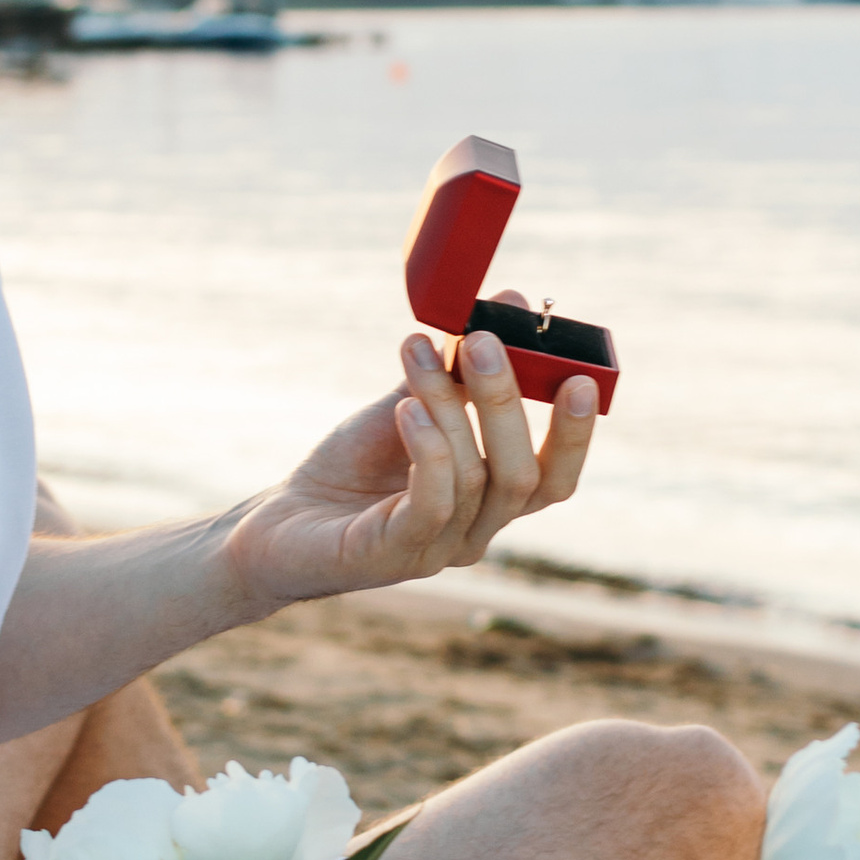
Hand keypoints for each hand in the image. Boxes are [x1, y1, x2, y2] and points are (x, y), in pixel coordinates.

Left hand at [221, 329, 597, 614]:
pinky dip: (428, 450)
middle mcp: (475, 534)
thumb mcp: (408, 407)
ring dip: (449, 406)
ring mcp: (437, 551)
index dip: (574, 433)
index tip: (579, 373)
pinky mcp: (392, 557)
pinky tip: (404, 409)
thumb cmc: (351, 468)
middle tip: (483, 339)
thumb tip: (503, 303)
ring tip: (418, 354)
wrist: (280, 521)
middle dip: (506, 401)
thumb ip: (454, 370)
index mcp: (491, 503)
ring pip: (474, 477)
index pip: (554, 478)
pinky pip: (432, 504)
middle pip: (522, 476)